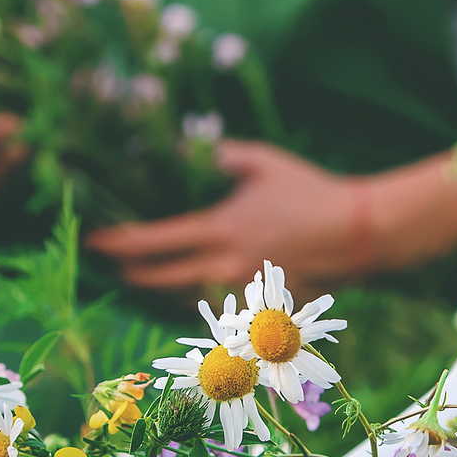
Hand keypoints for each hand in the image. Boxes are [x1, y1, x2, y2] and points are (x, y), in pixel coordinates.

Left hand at [86, 141, 384, 292]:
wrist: (358, 232)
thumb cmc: (310, 191)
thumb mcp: (263, 162)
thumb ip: (224, 156)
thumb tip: (199, 151)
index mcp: (220, 230)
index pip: (158, 242)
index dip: (123, 243)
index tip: (99, 241)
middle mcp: (225, 266)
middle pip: (165, 280)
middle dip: (136, 275)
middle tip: (117, 270)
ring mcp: (245, 291)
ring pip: (194, 296)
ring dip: (173, 288)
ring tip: (155, 279)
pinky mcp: (265, 306)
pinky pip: (228, 303)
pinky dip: (213, 295)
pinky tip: (206, 287)